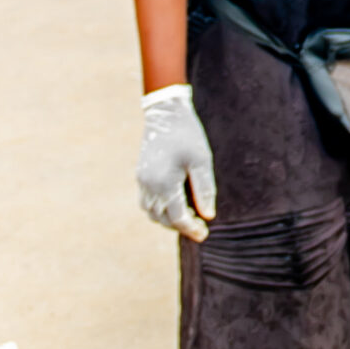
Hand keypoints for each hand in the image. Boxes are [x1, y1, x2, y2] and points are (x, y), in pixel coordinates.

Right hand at [137, 85, 215, 240]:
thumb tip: (208, 216)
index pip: (178, 217)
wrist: (165, 113)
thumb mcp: (202, 160)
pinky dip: (160, 210)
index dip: (191, 229)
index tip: (204, 234)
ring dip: (169, 220)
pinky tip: (175, 204)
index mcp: (165, 182)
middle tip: (200, 226)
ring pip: (153, 213)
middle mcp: (150, 185)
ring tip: (189, 215)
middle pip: (164, 219)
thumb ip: (204, 189)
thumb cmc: (187, 135)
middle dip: (181, 226)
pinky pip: (147, 203)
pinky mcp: (141, 176)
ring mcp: (142, 181)